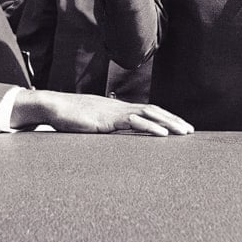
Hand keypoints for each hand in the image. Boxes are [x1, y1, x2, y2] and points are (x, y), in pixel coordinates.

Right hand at [12, 90, 193, 135]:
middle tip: (190, 131)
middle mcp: (118, 107)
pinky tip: (163, 135)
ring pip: (148, 115)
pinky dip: (150, 127)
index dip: (164, 117)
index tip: (178, 126)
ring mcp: (113, 112)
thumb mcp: (89, 122)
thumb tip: (108, 133)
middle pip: (153, 110)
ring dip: (168, 123)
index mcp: (116, 108)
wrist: (51, 106)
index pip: (146, 110)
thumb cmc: (67, 116)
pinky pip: (133, 122)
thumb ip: (101, 126)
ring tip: (183, 133)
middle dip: (173, 120)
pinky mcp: (107, 120)